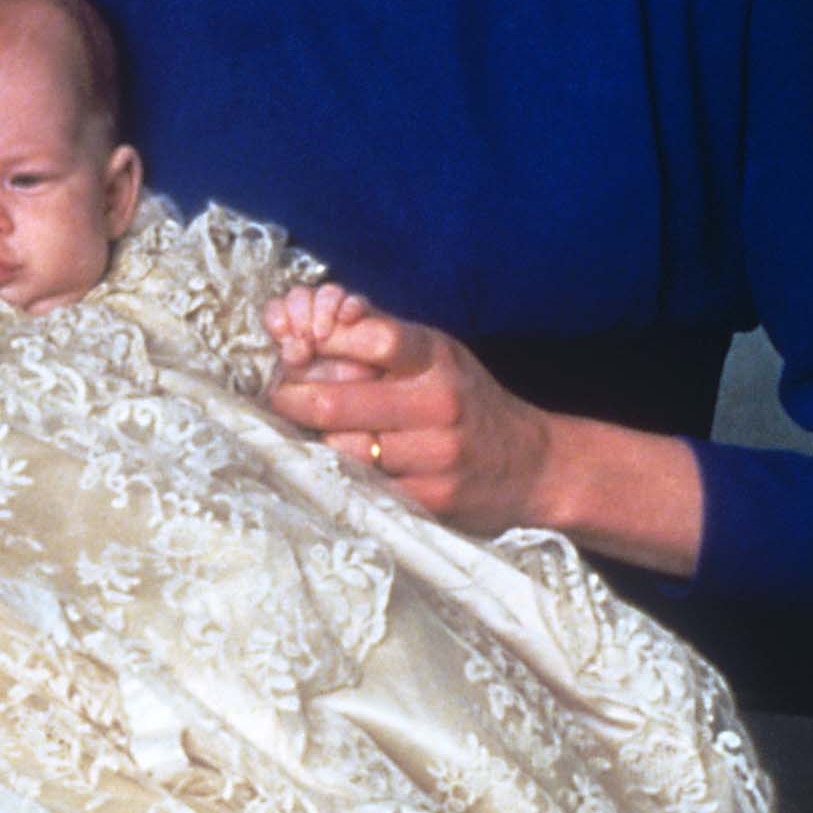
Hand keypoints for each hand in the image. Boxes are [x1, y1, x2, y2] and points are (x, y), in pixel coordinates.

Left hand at [260, 283, 558, 533]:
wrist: (534, 466)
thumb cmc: (467, 402)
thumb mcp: (437, 355)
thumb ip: (381, 335)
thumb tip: (320, 312)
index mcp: (435, 358)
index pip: (372, 339)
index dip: (321, 342)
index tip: (296, 349)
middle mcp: (438, 403)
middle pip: (335, 403)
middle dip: (292, 400)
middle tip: (278, 398)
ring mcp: (435, 455)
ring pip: (341, 450)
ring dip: (316, 444)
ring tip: (313, 436)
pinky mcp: (430, 500)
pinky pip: (362, 488)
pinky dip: (343, 478)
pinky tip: (341, 469)